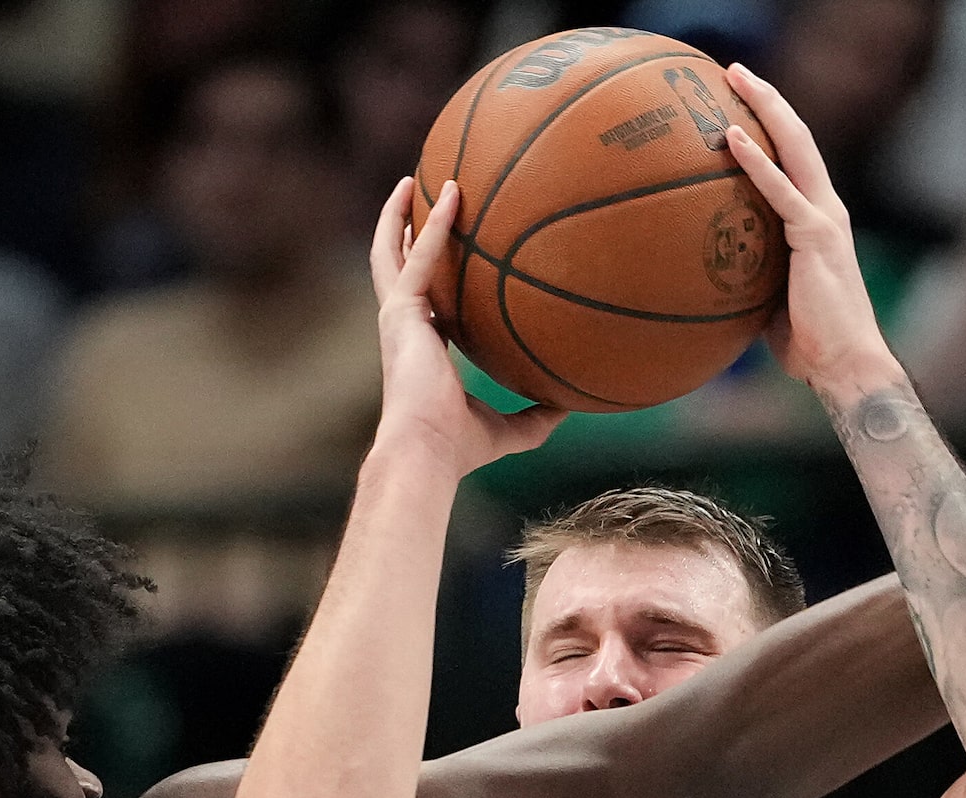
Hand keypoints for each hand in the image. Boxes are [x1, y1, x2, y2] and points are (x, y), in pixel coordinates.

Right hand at [369, 178, 562, 474]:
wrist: (429, 451)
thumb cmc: (461, 448)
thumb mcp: (513, 429)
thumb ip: (539, 415)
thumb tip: (575, 406)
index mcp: (423, 347)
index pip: (425, 300)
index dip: (430, 273)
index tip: (443, 249)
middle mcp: (405, 327)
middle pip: (395, 267)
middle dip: (401, 230)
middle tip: (413, 195)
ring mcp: (397, 317)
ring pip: (390, 252)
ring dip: (400, 214)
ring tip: (414, 178)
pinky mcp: (400, 313)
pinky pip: (420, 256)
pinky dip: (435, 223)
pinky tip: (452, 193)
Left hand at [722, 64, 901, 400]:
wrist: (844, 365)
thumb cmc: (808, 342)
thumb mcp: (768, 298)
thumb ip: (747, 273)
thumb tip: (703, 275)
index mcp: (816, 219)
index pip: (792, 159)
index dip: (770, 126)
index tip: (739, 101)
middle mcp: (825, 207)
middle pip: (796, 137)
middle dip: (766, 99)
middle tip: (733, 71)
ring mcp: (824, 218)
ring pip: (794, 147)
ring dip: (764, 108)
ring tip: (733, 78)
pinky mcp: (816, 235)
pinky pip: (780, 191)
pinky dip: (755, 162)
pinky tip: (730, 138)